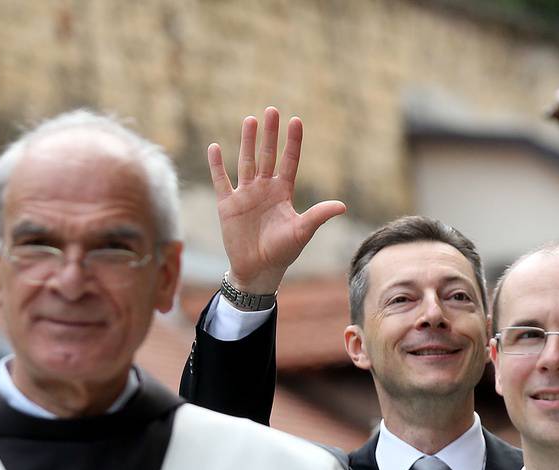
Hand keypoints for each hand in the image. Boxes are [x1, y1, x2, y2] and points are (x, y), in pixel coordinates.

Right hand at [206, 107, 346, 294]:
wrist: (258, 270)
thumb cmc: (282, 252)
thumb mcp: (302, 232)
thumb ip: (318, 215)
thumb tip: (342, 206)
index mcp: (283, 193)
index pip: (289, 162)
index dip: (293, 142)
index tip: (296, 120)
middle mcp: (264, 189)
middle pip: (267, 155)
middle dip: (270, 134)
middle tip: (272, 110)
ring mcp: (245, 194)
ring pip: (246, 161)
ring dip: (247, 142)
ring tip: (250, 120)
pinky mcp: (227, 204)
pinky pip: (221, 180)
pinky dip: (217, 165)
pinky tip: (215, 147)